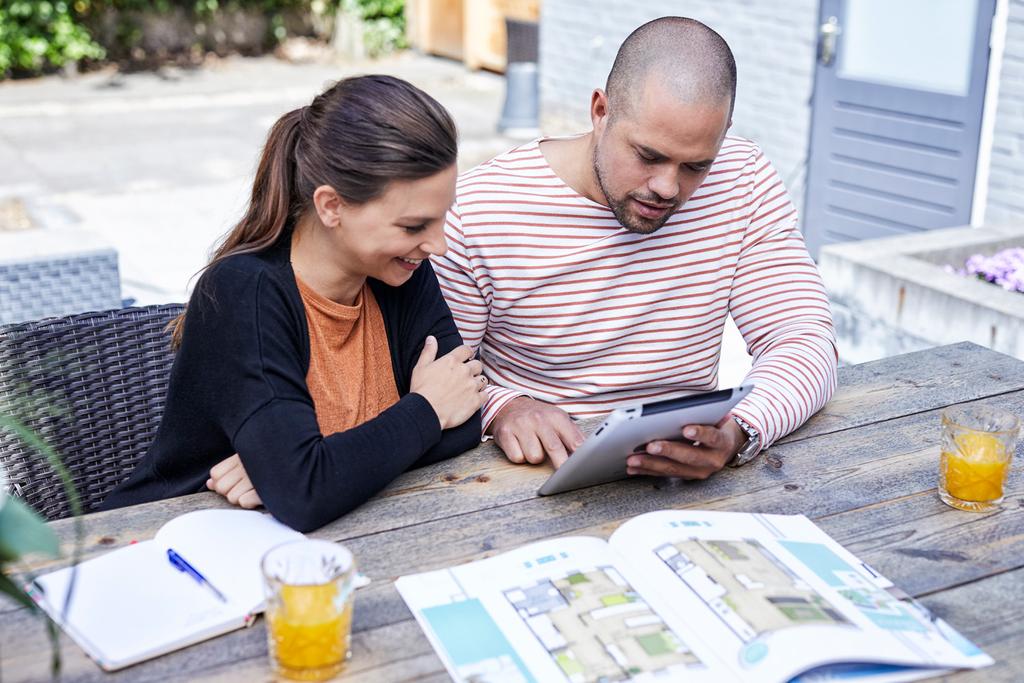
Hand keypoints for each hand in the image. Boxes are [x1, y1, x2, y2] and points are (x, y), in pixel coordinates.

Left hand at [207, 454, 262, 507]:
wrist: (301, 470)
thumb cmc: (264, 468)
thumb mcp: (245, 464)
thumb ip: (224, 472)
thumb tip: (209, 483)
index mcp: (240, 457)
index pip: (215, 473)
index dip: (221, 481)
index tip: (234, 481)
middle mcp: (246, 466)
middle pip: (221, 487)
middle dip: (230, 491)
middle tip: (244, 488)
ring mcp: (255, 478)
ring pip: (232, 498)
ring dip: (241, 498)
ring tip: (253, 491)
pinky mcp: (264, 491)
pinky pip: (244, 502)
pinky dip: (250, 502)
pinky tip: (259, 496)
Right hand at [410, 335, 485, 429]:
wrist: (426, 412)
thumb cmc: (421, 390)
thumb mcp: (420, 367)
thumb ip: (428, 351)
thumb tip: (431, 338)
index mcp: (452, 361)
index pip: (467, 350)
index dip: (467, 354)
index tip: (465, 359)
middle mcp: (465, 371)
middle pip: (478, 365)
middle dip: (473, 369)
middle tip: (466, 376)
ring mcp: (472, 386)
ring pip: (483, 380)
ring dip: (478, 383)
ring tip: (469, 389)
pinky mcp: (476, 401)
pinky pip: (486, 395)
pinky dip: (482, 396)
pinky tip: (474, 399)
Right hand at [488, 396, 583, 468]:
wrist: (509, 406)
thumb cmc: (539, 418)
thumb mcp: (558, 420)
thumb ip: (573, 436)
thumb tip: (588, 455)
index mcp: (556, 417)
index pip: (574, 441)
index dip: (580, 458)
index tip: (582, 469)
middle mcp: (539, 419)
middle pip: (554, 449)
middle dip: (561, 465)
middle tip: (563, 476)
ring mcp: (521, 425)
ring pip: (534, 457)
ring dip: (534, 458)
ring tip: (533, 448)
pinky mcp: (505, 433)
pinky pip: (517, 458)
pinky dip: (519, 456)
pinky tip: (520, 447)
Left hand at [626, 417, 746, 479]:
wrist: (726, 445)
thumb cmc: (716, 425)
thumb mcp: (716, 416)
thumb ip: (702, 412)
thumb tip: (681, 406)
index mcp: (722, 442)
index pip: (712, 437)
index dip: (700, 433)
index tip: (686, 429)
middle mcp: (713, 460)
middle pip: (689, 457)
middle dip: (668, 451)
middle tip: (650, 446)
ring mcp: (700, 471)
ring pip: (674, 469)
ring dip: (651, 464)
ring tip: (633, 459)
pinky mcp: (686, 477)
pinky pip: (665, 474)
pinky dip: (648, 470)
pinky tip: (633, 467)